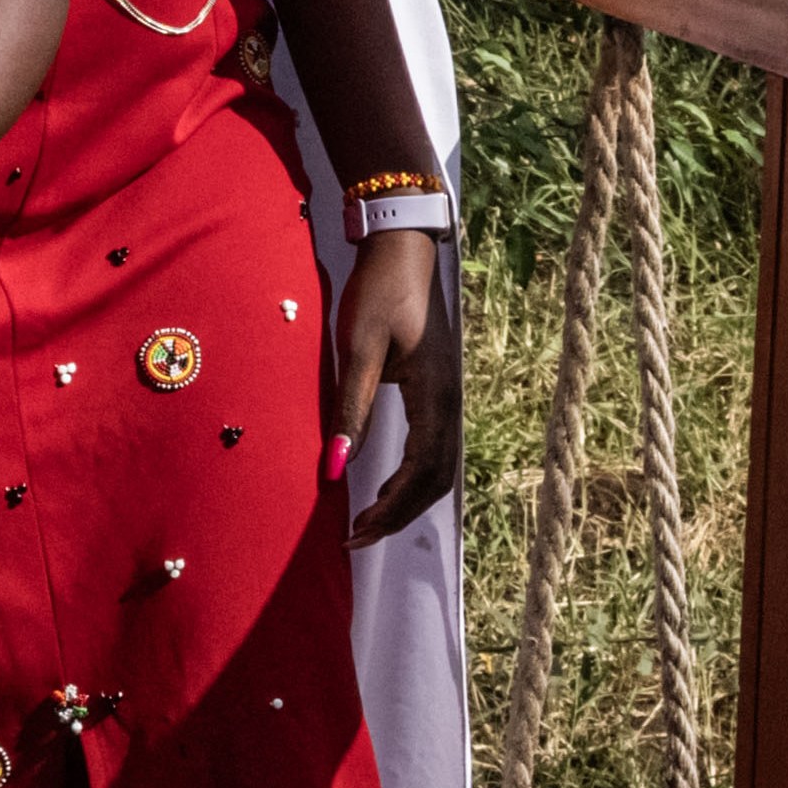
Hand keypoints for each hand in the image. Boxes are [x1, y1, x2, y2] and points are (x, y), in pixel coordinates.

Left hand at [331, 224, 464, 538]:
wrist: (402, 251)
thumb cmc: (379, 292)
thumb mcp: (358, 349)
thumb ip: (352, 408)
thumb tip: (337, 466)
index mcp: (435, 394)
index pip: (422, 471)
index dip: (391, 508)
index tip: (356, 530)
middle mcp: (450, 402)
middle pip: (436, 479)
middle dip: (399, 514)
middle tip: (356, 536)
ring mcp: (448, 398)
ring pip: (439, 468)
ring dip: (406, 500)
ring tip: (368, 520)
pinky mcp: (437, 392)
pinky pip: (433, 450)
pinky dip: (412, 479)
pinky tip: (384, 486)